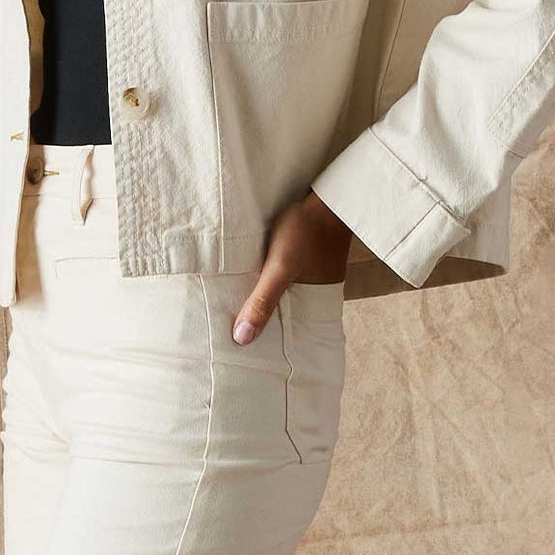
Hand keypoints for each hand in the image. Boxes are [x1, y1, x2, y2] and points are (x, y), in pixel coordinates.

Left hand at [231, 189, 352, 344]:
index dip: (267, 347)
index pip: (287, 337)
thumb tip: (241, 339)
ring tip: (231, 316)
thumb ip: (263, 301)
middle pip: (281, 317)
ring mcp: (307, 277)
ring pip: (279, 298)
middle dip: (259, 327)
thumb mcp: (280, 267)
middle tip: (229, 340)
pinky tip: (248, 284)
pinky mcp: (299, 261)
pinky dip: (265, 285)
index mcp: (313, 306)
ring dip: (261, 303)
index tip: (241, 356)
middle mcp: (312, 295)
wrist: (325, 197)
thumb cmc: (306, 231)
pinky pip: (279, 280)